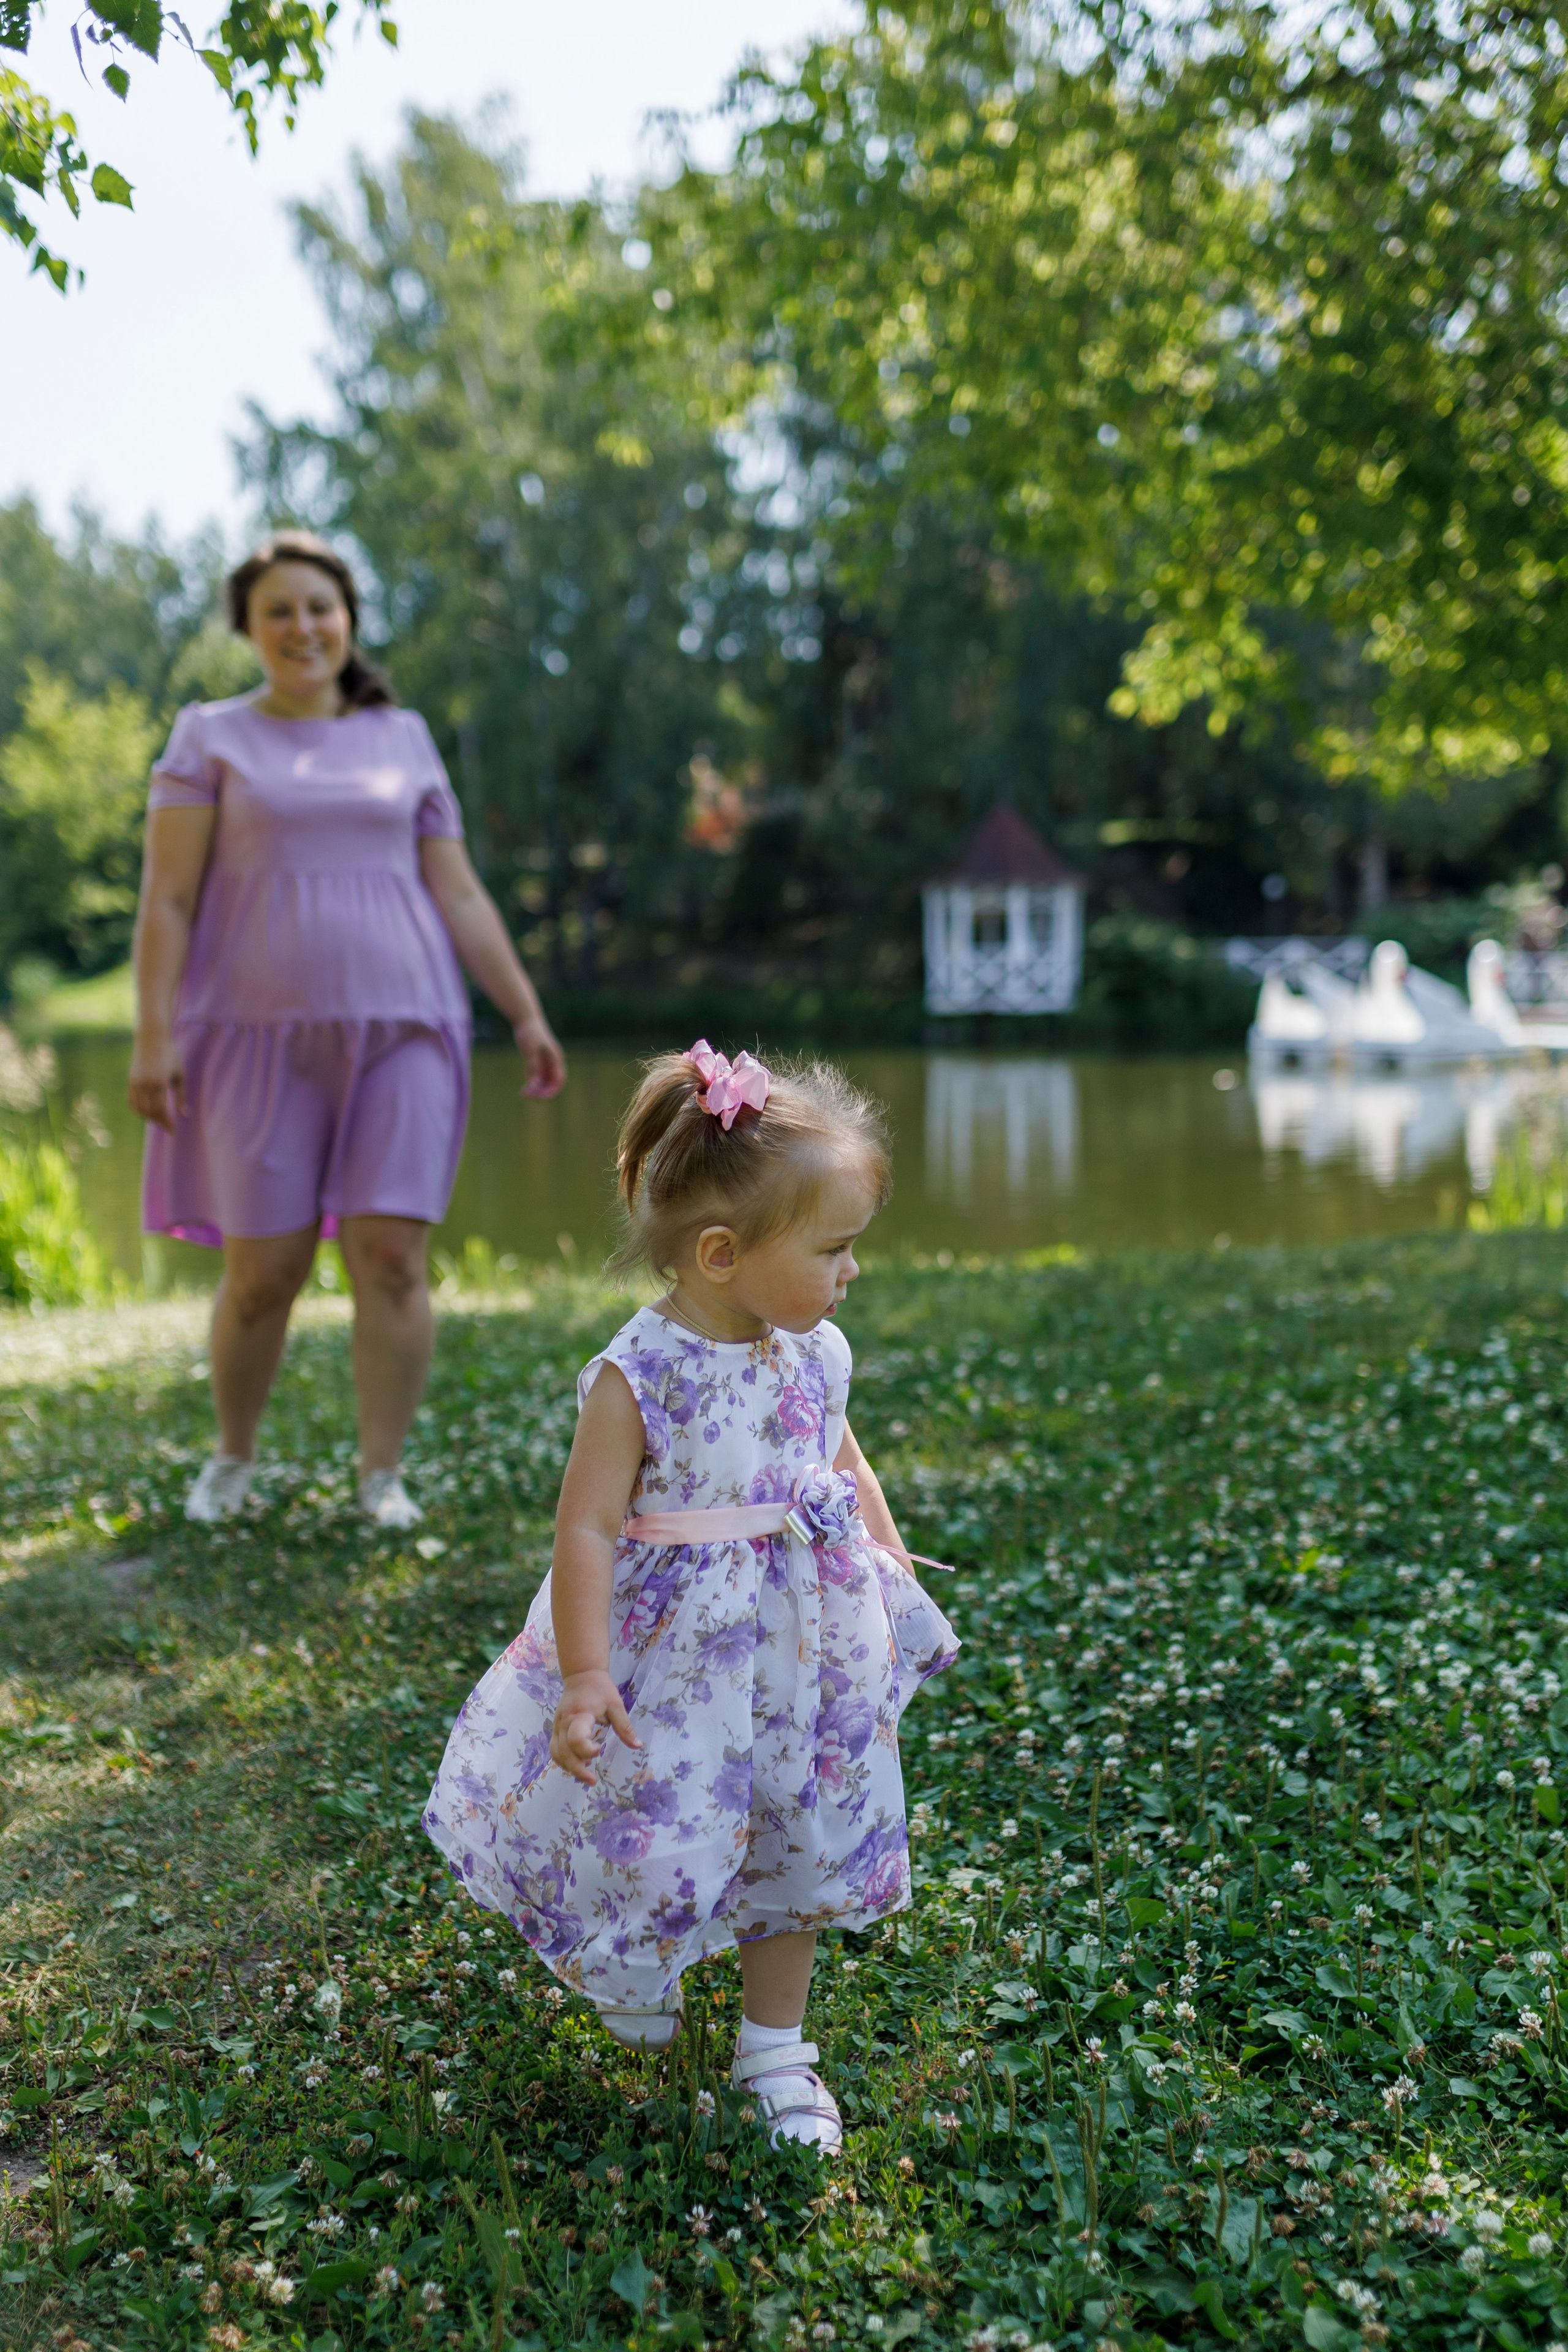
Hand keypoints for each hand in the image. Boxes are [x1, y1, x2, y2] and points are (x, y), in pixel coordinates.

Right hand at [127, 1030, 185, 1131]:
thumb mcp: (179, 1075)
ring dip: (149, 1118)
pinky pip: (132, 1102)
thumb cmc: (170, 1057)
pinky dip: (138, 1111)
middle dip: (160, 1123)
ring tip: (159, 1121)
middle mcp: (145, 1085)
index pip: (162, 1111)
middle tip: (168, 1128)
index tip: (173, 1132)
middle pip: (150, 1112)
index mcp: (160, 1083)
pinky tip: (147, 1114)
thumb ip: (181, 1096)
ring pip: (140, 1109)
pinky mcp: (130, 1081)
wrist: (151, 1040)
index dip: (167, 1123)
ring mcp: (135, 1083)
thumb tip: (184, 1115)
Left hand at [514, 1014, 565, 1100]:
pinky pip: (538, 1078)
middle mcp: (553, 1063)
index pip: (558, 1080)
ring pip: (545, 1082)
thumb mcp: (530, 1051)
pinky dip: (532, 1085)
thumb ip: (533, 1067)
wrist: (526, 1019)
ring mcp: (546, 1062)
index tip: (540, 1098)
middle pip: (552, 1084)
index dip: (551, 1091)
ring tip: (524, 1094)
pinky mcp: (538, 1061)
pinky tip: (524, 1089)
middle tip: (528, 1096)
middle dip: (542, 1093)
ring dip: (537, 1090)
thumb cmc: (530, 1033)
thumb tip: (534, 1085)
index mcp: (555, 1059)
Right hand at [550, 1668, 638, 1785]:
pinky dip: (563, 1761)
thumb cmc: (601, 1689)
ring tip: (586, 1774)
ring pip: (556, 1753)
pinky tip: (577, 1764)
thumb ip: (625, 1727)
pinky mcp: (555, 1728)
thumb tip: (637, 1746)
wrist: (582, 1675)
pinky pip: (555, 1749)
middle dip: (577, 1769)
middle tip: (592, 1780)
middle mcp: (564, 1722)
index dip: (586, 1750)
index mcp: (580, 1715)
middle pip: (563, 1752)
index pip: (576, 1739)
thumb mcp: (616, 1705)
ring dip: (569, 1767)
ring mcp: (557, 1726)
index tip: (599, 1750)